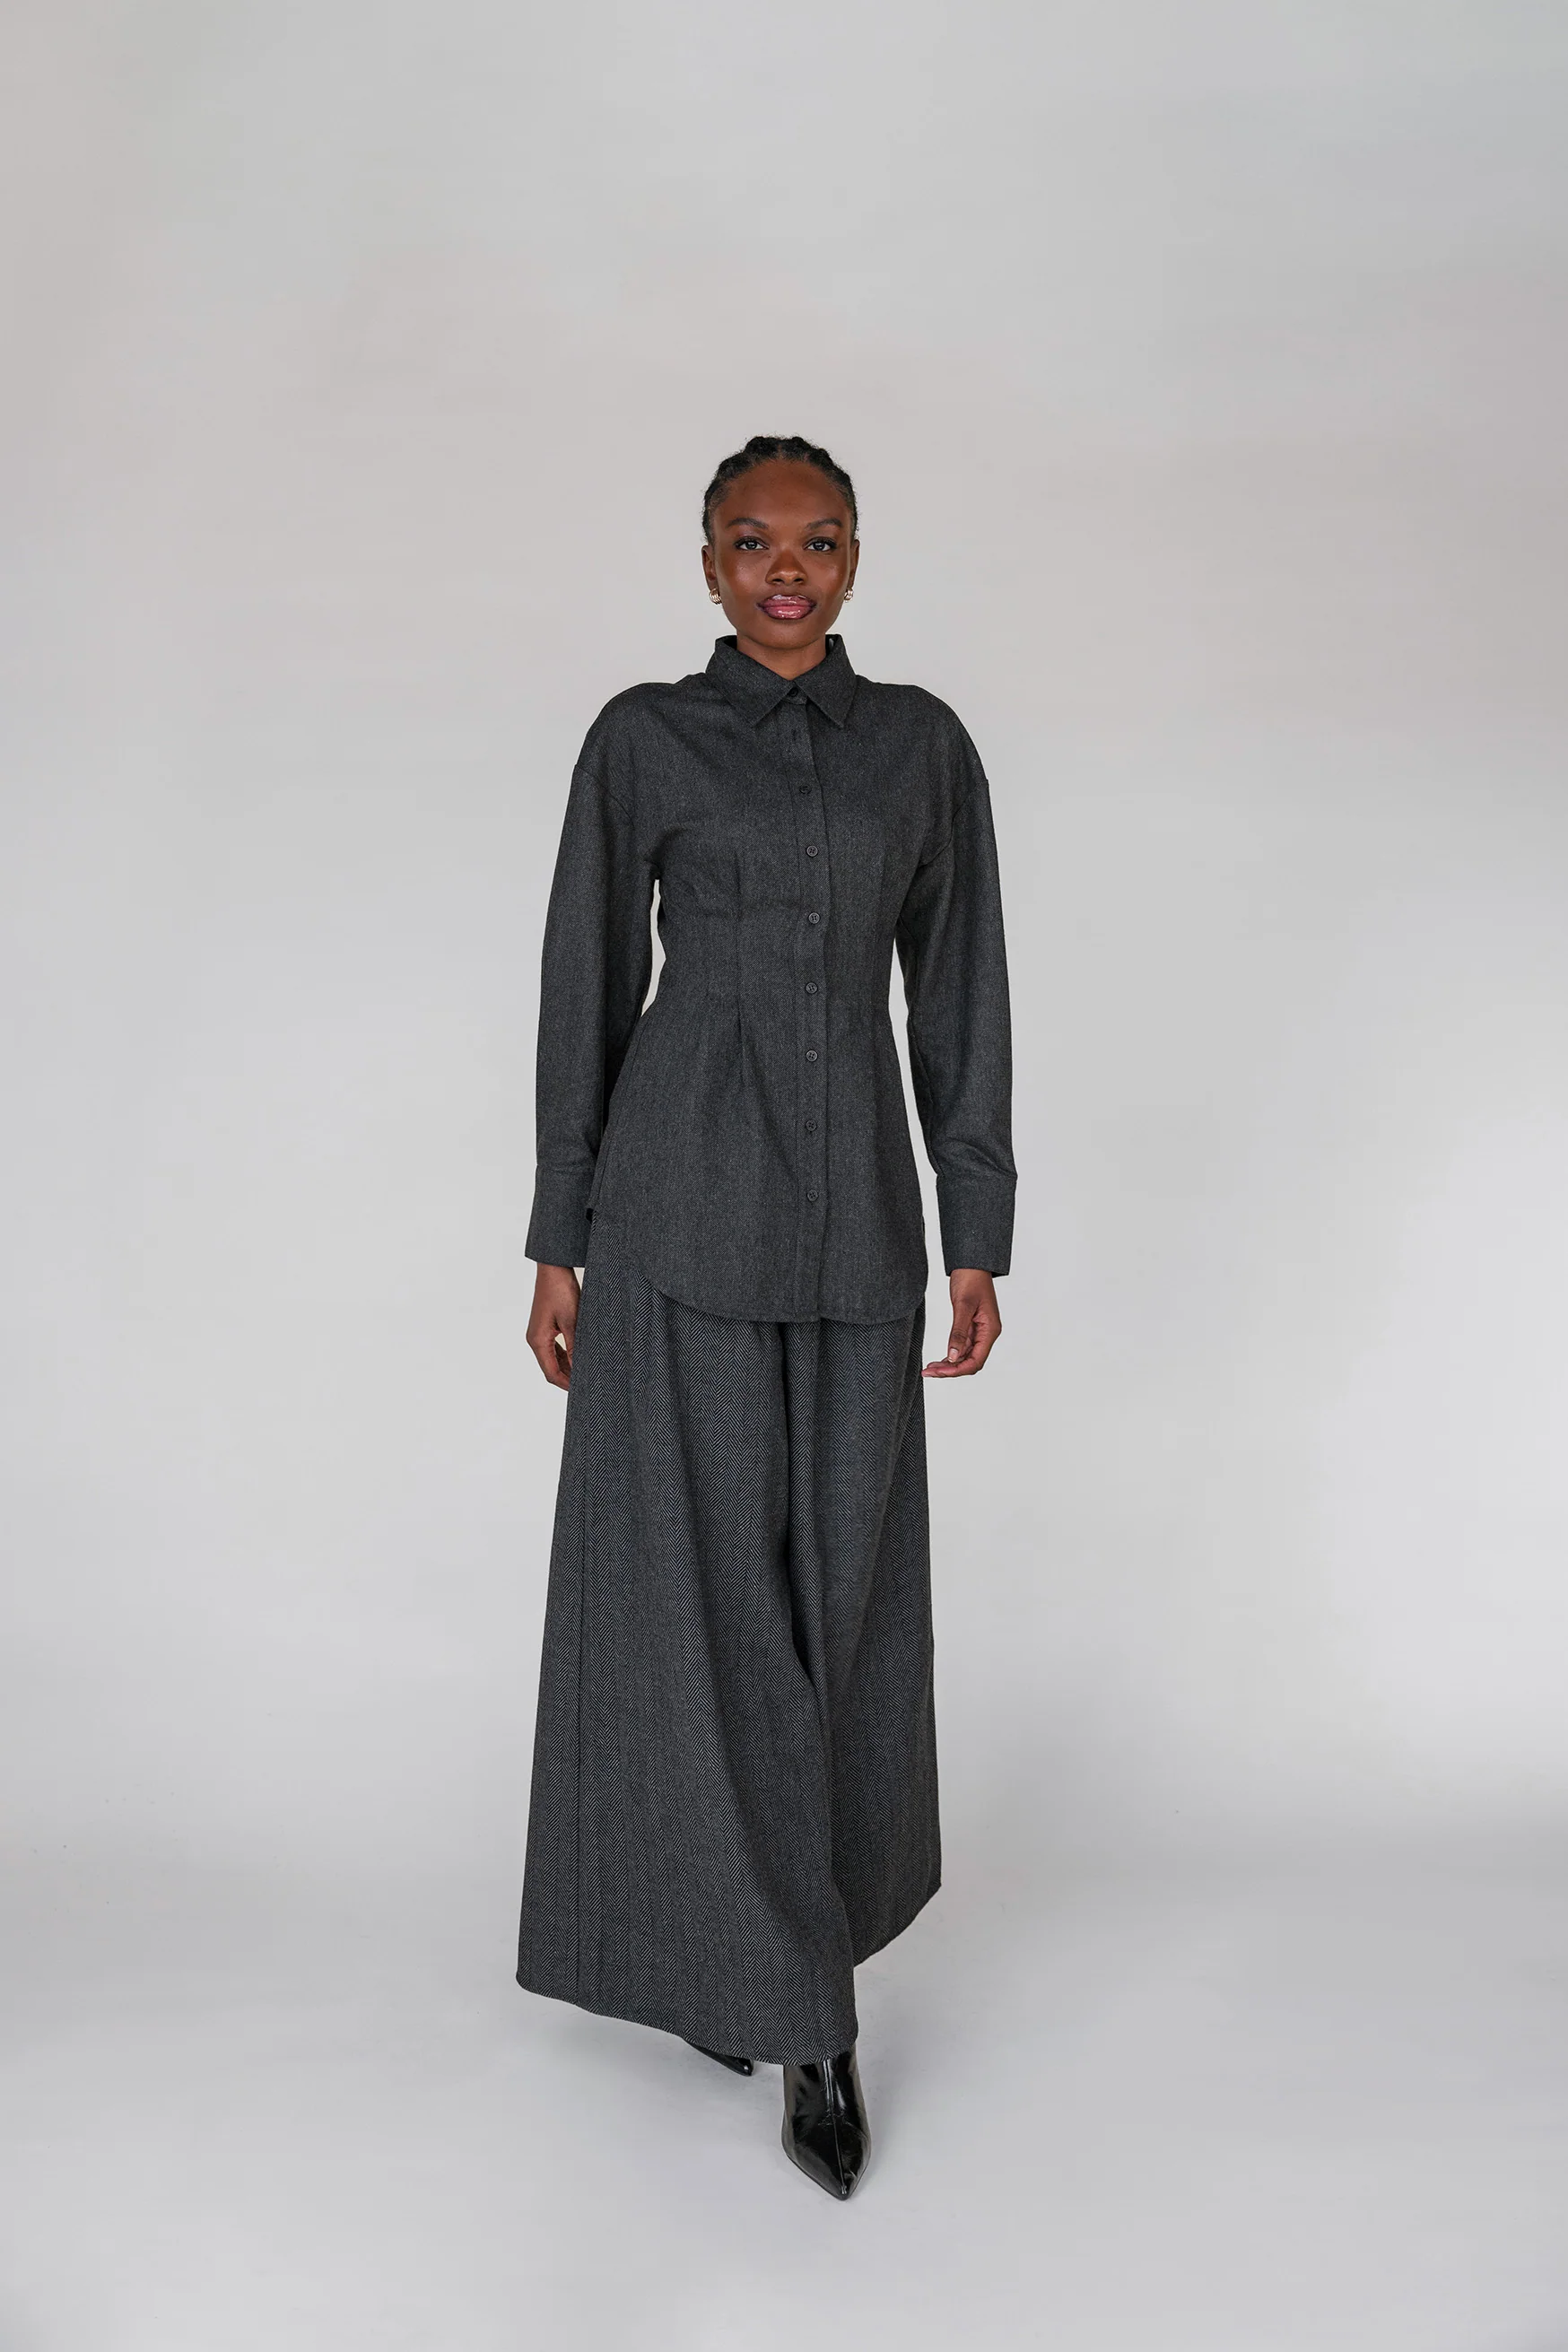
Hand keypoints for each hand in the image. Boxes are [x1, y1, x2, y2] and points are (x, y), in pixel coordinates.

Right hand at [527, 1263, 580, 1389]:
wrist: (554, 1268)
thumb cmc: (561, 1291)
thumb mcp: (572, 1321)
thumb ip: (574, 1347)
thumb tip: (580, 1369)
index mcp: (537, 1340)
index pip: (551, 1373)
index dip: (567, 1385)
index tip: (583, 1392)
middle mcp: (535, 1339)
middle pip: (550, 1369)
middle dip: (568, 1379)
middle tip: (588, 1385)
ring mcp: (539, 1333)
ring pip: (553, 1359)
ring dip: (567, 1368)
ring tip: (586, 1374)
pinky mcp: (546, 1326)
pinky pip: (554, 1348)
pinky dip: (565, 1357)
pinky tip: (578, 1359)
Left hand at [923, 1270, 1001, 1377]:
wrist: (971, 1264)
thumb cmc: (971, 1280)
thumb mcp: (962, 1305)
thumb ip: (958, 1332)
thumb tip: (953, 1356)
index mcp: (990, 1330)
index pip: (976, 1360)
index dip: (957, 1370)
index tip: (939, 1372)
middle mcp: (986, 1334)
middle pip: (970, 1362)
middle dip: (950, 1370)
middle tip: (929, 1372)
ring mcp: (979, 1332)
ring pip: (965, 1357)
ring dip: (949, 1365)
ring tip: (929, 1369)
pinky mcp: (971, 1327)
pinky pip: (962, 1348)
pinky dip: (950, 1355)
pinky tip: (938, 1360)